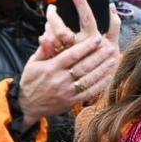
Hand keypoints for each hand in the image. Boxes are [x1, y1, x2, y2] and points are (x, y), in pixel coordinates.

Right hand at [19, 0, 118, 119]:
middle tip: (110, 46)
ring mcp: (67, 92)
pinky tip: (108, 76)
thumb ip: (43, 50)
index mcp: (50, 68)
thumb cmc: (31, 81)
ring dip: (102, 69)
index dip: (86, 47)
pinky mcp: (72, 101)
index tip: (97, 38)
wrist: (27, 105)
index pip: (71, 55)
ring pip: (88, 79)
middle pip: (83, 66)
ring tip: (113, 59)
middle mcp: (59, 80)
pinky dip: (100, 84)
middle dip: (99, 56)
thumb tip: (47, 35)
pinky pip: (89, 92)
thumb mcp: (32, 63)